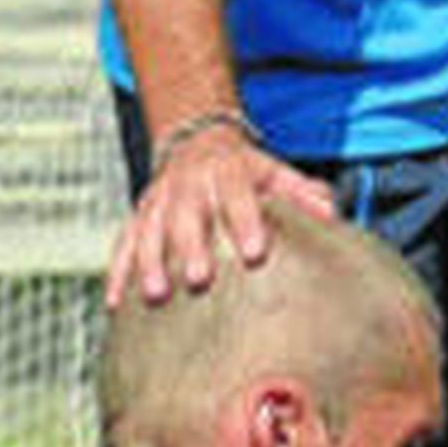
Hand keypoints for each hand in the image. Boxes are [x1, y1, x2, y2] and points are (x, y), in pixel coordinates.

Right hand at [105, 125, 337, 307]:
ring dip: (149, 261)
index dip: (245, 222)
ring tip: (156, 294)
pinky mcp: (138, 216)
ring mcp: (158, 199)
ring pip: (149, 229)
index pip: (236, 194)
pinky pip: (123, 242)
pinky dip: (117, 272)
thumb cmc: (247, 171)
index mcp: (226, 170)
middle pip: (186, 214)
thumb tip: (331, 214)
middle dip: (190, 246)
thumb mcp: (275, 172)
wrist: (197, 142)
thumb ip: (301, 192)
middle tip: (198, 279)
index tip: (255, 254)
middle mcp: (187, 183)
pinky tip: (115, 304)